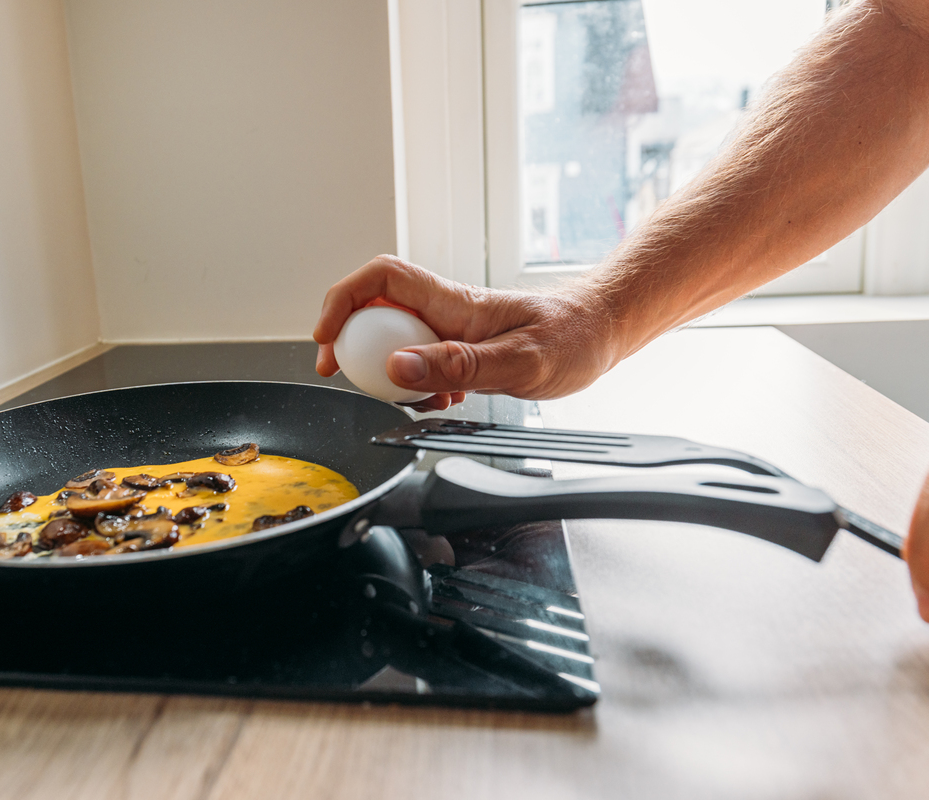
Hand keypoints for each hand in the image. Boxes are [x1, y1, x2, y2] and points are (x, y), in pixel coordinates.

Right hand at [313, 255, 623, 410]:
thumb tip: (400, 367)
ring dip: (383, 365)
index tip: (326, 336)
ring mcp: (452, 326)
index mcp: (454, 302)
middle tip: (336, 369)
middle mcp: (447, 309)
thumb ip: (458, 366)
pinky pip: (421, 356)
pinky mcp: (462, 344)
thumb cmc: (571, 337)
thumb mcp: (518, 361)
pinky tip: (438, 400)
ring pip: (395, 335)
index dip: (342, 300)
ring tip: (398, 396)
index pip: (381, 279)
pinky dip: (417, 380)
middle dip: (347, 337)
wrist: (601, 331)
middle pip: (375, 307)